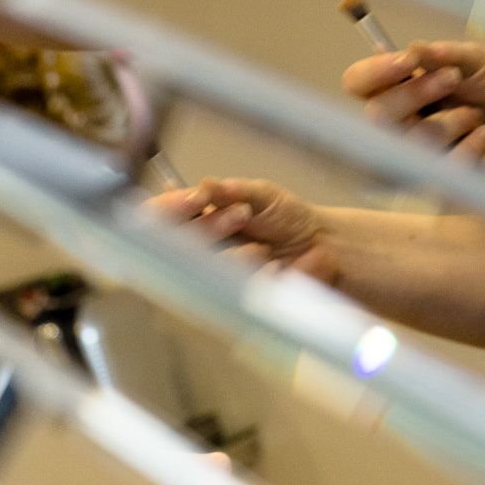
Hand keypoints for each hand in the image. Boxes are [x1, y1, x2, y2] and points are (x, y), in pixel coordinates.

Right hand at [144, 178, 337, 283]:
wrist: (321, 246)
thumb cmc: (288, 216)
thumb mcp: (262, 194)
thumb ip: (233, 190)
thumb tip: (205, 184)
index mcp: (197, 219)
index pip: (163, 216)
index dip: (172, 208)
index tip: (198, 198)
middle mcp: (197, 249)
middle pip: (178, 245)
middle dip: (212, 227)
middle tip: (243, 215)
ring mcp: (211, 276)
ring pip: (206, 269)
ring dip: (238, 255)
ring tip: (264, 248)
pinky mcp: (231, 300)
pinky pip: (232, 292)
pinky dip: (258, 276)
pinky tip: (275, 268)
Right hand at [341, 41, 484, 173]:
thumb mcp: (473, 58)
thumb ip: (442, 54)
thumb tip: (412, 48)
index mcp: (394, 88)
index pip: (358, 82)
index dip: (375, 73)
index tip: (409, 61)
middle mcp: (395, 122)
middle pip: (376, 114)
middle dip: (415, 94)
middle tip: (453, 79)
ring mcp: (412, 154)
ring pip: (410, 142)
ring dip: (449, 121)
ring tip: (476, 115)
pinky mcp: (436, 181)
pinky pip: (441, 166)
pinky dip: (470, 144)